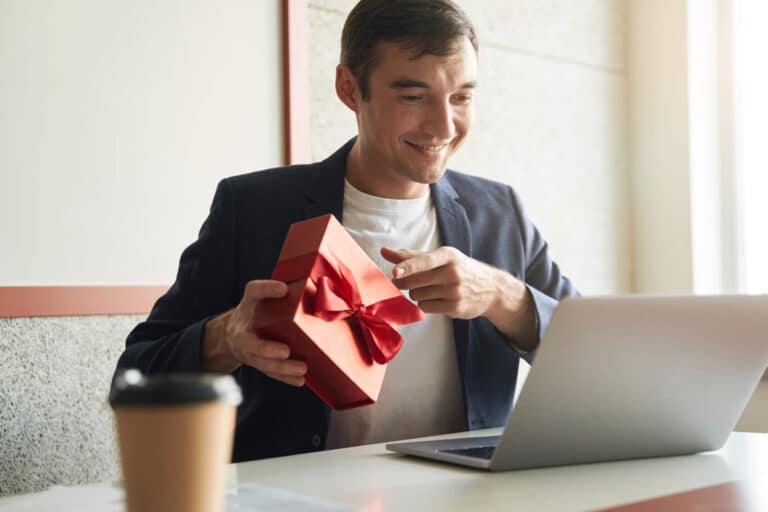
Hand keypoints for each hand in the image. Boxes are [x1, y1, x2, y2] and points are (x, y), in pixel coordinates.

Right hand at [202, 280, 307, 385]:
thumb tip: (316, 283)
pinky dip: (286, 378)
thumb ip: (282, 292)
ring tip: (302, 368)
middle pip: (251, 343)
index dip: (267, 289)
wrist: (233, 333)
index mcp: (249, 304)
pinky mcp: (257, 362)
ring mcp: (249, 350)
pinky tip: (301, 379)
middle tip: (286, 350)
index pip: (254, 291)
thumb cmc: (257, 312)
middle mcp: (244, 328)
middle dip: (267, 349)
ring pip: (262, 363)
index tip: (283, 288)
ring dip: (282, 368)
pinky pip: (271, 372)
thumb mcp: (263, 298)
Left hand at [381, 246, 536, 348]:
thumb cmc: (458, 268)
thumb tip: (384, 251)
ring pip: (418, 295)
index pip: (424, 261)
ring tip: (429, 289)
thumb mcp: (440, 257)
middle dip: (403, 283)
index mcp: (448, 255)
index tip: (394, 273)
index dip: (407, 267)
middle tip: (401, 281)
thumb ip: (411, 256)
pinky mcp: (455, 307)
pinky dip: (425, 304)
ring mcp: (455, 291)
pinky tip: (435, 298)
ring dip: (416, 293)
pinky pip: (426, 307)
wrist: (490, 288)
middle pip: (415, 281)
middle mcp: (453, 272)